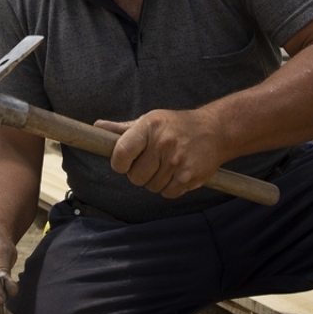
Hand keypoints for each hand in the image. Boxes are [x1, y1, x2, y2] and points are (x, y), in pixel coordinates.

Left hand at [101, 109, 227, 198]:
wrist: (216, 130)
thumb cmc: (176, 125)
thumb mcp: (150, 120)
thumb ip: (123, 129)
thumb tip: (96, 127)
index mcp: (149, 126)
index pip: (121, 152)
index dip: (119, 163)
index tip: (124, 162)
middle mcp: (163, 143)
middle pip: (135, 177)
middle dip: (140, 173)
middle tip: (151, 162)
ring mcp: (177, 161)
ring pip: (151, 187)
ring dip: (156, 181)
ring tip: (167, 165)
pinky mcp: (189, 176)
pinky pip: (168, 194)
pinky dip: (170, 188)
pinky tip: (177, 173)